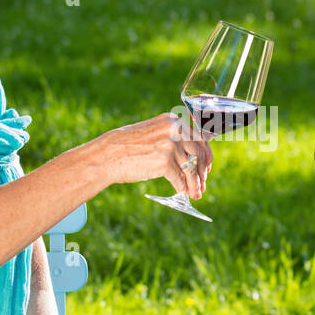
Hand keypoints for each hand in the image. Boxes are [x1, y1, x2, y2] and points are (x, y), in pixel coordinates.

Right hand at [95, 113, 212, 198]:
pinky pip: (180, 179)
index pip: (200, 138)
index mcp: (173, 121)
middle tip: (202, 184)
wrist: (107, 155)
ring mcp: (170, 146)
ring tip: (196, 194)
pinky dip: (183, 188)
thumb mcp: (154, 133)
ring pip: (191, 169)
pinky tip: (183, 193)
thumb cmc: (128, 146)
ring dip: (195, 184)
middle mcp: (175, 130)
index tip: (207, 168)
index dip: (206, 156)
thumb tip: (194, 155)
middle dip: (203, 172)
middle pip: (199, 154)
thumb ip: (173, 137)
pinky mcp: (164, 162)